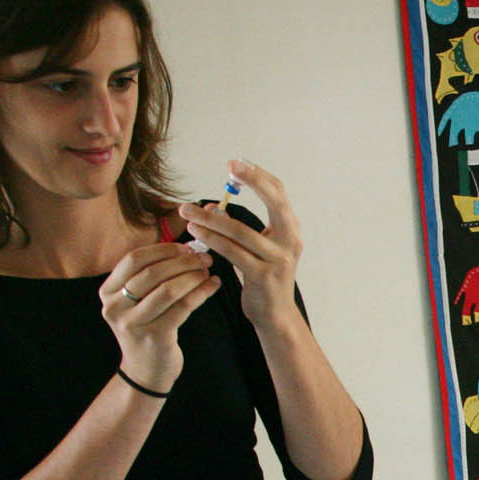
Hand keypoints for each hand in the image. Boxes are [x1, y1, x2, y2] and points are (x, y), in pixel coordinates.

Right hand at [99, 240, 221, 390]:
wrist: (146, 371)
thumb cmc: (146, 328)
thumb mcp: (136, 302)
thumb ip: (150, 276)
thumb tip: (184, 248)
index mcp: (108, 292)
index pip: (133, 259)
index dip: (162, 250)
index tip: (185, 247)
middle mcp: (115, 307)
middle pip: (151, 273)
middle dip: (182, 262)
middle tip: (204, 258)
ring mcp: (133, 323)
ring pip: (168, 290)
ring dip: (193, 276)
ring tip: (208, 271)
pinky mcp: (155, 336)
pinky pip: (183, 307)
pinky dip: (201, 293)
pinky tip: (213, 285)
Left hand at [181, 158, 303, 324]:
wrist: (275, 315)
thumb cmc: (263, 278)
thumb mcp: (259, 248)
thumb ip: (241, 227)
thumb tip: (213, 206)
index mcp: (291, 230)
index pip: (279, 193)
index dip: (259, 175)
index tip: (235, 164)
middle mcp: (291, 241)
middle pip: (274, 202)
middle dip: (252, 181)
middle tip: (229, 166)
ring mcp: (279, 259)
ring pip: (241, 231)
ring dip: (211, 218)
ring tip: (187, 210)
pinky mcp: (263, 276)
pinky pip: (233, 252)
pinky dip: (211, 240)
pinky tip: (194, 232)